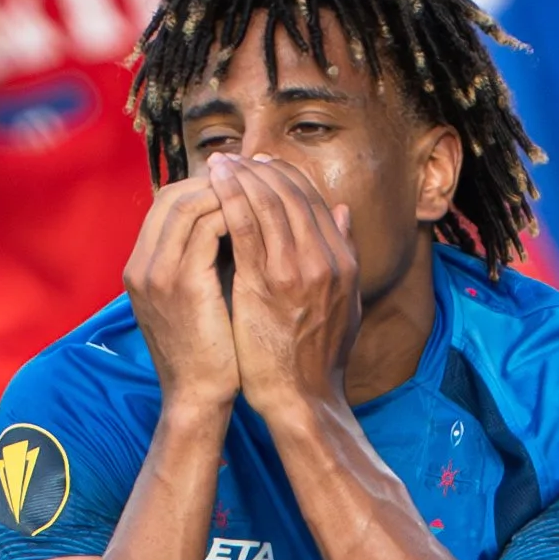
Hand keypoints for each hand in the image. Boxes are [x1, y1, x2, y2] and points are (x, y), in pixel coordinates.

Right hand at [123, 179, 238, 415]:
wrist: (198, 399)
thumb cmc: (207, 354)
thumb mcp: (196, 299)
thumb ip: (204, 260)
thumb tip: (236, 220)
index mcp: (140, 269)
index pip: (166, 204)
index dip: (202, 188)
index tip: (238, 188)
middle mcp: (141, 266)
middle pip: (173, 196)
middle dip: (215, 184)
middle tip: (251, 184)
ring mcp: (157, 273)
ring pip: (188, 203)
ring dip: (226, 195)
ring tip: (257, 198)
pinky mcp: (182, 283)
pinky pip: (206, 228)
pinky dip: (232, 216)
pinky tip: (257, 222)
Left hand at [207, 155, 359, 424]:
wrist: (302, 401)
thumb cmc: (316, 362)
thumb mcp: (346, 305)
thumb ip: (346, 257)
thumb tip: (342, 212)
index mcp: (343, 262)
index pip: (315, 200)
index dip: (286, 177)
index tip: (262, 167)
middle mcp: (324, 259)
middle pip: (291, 192)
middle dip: (260, 169)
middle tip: (234, 158)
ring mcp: (295, 269)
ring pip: (267, 200)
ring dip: (240, 176)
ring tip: (218, 164)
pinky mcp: (265, 283)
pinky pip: (245, 225)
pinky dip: (228, 198)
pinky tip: (212, 186)